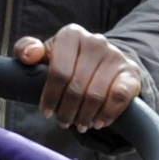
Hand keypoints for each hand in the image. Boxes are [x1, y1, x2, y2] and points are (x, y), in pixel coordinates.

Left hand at [17, 25, 146, 132]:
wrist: (102, 61)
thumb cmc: (65, 61)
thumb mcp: (45, 54)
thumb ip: (27, 50)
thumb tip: (30, 55)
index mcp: (71, 34)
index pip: (58, 72)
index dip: (51, 96)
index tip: (46, 112)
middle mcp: (96, 41)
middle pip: (76, 87)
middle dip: (67, 110)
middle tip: (62, 122)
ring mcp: (116, 55)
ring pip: (96, 95)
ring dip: (85, 116)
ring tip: (78, 124)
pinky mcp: (131, 71)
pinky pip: (118, 97)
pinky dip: (107, 114)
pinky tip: (98, 122)